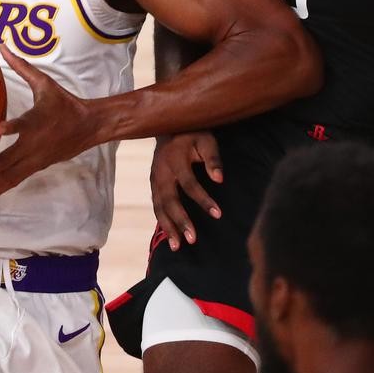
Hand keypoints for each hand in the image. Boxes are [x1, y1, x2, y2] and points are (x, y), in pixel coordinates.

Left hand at [0, 46, 95, 204]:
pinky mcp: (37, 167)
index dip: (13, 127)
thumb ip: (22, 67)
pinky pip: (15, 180)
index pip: (24, 124)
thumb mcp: (45, 83)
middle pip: (6, 162)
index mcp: (36, 121)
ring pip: (8, 176)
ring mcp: (35, 159)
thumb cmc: (64, 102)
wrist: (89, 126)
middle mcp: (33, 144)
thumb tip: (3, 47)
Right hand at [150, 132, 222, 250]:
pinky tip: (170, 236)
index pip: (189, 184)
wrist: (169, 126)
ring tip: (177, 246)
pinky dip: (162, 221)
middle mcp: (162, 172)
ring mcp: (155, 179)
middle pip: (170, 200)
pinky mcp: (153, 184)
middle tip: (193, 239)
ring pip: (159, 206)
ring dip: (168, 226)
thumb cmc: (192, 134)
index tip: (218, 214)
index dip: (203, 200)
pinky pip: (156, 206)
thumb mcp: (206, 140)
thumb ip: (212, 158)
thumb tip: (220, 179)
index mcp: (175, 160)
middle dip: (181, 221)